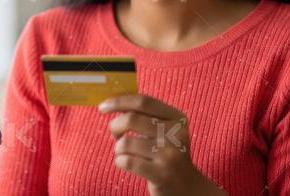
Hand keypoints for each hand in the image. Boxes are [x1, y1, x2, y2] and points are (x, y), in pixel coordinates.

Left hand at [98, 94, 225, 195]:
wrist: (186, 187)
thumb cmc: (166, 154)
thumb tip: (113, 101)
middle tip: (116, 135)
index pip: (143, 102)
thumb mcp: (164, 131)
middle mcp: (176, 134)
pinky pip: (126, 161)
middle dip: (115, 126)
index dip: (119, 101)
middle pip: (131, 119)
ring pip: (126, 142)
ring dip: (118, 148)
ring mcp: (169, 154)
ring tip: (126, 153)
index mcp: (177, 118)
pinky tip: (127, 164)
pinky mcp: (161, 174)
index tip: (103, 107)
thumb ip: (144, 115)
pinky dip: (120, 161)